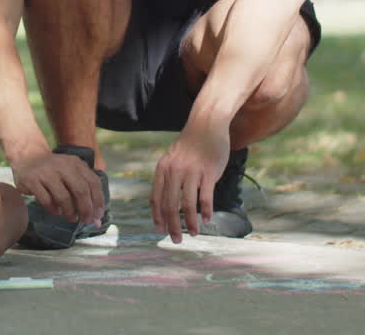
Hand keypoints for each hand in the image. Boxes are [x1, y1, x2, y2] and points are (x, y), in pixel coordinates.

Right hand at [11, 151, 103, 226]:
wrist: (28, 156)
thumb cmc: (54, 169)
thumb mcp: (71, 170)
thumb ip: (83, 188)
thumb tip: (96, 217)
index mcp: (76, 164)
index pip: (93, 182)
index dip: (98, 201)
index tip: (98, 216)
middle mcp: (63, 166)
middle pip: (80, 190)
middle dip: (86, 209)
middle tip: (86, 221)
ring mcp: (47, 173)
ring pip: (63, 197)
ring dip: (69, 212)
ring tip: (71, 218)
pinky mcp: (33, 180)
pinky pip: (46, 200)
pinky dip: (53, 209)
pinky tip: (55, 212)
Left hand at [150, 125, 230, 242]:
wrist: (207, 124)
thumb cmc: (190, 144)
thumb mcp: (172, 157)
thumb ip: (168, 176)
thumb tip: (166, 201)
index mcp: (162, 168)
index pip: (156, 198)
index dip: (157, 217)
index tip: (160, 230)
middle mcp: (174, 171)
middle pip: (170, 205)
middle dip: (172, 226)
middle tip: (176, 240)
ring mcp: (191, 171)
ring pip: (187, 205)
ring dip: (190, 222)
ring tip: (194, 233)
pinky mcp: (208, 172)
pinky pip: (205, 197)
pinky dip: (206, 211)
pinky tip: (207, 220)